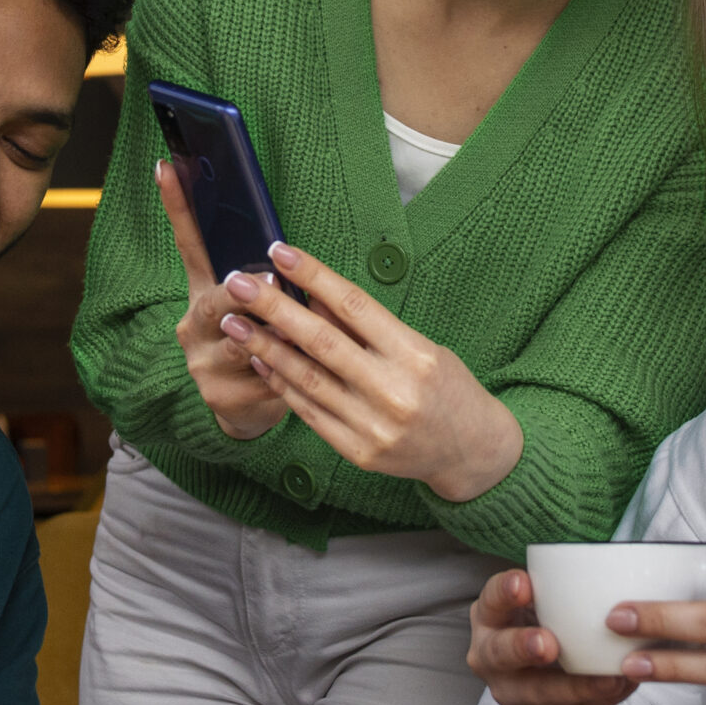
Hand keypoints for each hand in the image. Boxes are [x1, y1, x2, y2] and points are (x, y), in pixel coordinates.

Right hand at [157, 159, 288, 440]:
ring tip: (292, 332)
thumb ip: (264, 281)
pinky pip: (260, 380)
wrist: (248, 409)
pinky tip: (301, 373)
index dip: (178, 206)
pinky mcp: (220, 397)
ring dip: (270, 336)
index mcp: (204, 292)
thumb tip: (280, 253)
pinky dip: (284, 373)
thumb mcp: (258, 308)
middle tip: (267, 283)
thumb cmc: (263, 342)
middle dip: (239, 293)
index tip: (168, 166)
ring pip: (238, 344)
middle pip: (213, 302)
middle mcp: (195, 324)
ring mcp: (203, 362)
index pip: (190, 243)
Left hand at [221, 241, 522, 500]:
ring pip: (306, 378)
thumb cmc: (446, 388)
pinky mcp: (357, 452)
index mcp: (414, 355)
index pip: (354, 306)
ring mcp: (373, 426)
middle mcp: (393, 391)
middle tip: (238, 283)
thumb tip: (312, 296)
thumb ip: (368, 329)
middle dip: (273, 308)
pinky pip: (308, 412)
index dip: (314, 276)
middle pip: (321, 341)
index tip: (280, 253)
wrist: (472, 451)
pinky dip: (280, 382)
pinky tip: (258, 359)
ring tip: (233, 321)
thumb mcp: (420, 347)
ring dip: (264, 346)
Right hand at [466, 569, 631, 704]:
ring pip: (536, 691)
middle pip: (499, 652)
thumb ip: (562, 592)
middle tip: (549, 644)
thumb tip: (618, 573)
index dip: (504, 591)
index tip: (525, 584)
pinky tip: (618, 688)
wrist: (541, 681)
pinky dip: (595, 699)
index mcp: (490, 617)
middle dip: (522, 647)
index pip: (491, 599)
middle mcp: (489, 654)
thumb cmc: (543, 627)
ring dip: (572, 686)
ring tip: (607, 679)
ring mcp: (509, 691)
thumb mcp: (541, 607)